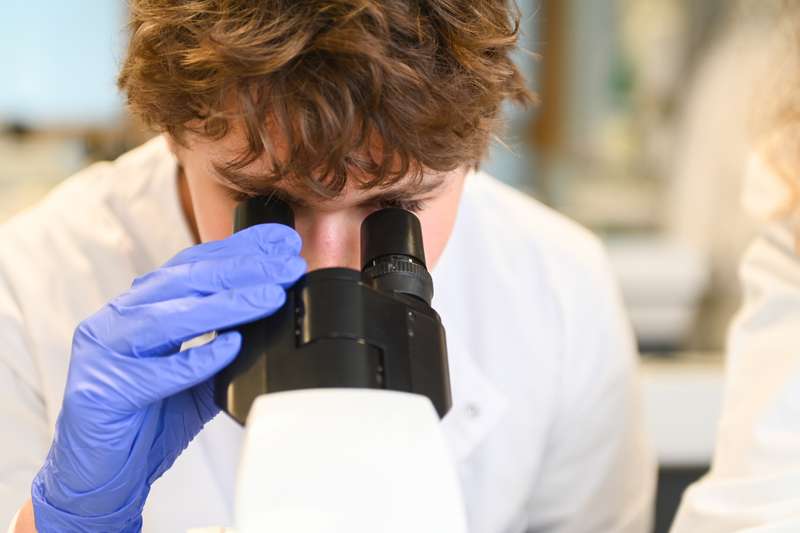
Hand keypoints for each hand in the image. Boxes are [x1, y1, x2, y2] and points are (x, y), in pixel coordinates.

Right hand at [30, 224, 305, 531]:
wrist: (101, 475)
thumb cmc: (147, 418)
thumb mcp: (196, 375)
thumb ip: (224, 346)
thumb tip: (275, 317)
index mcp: (140, 307)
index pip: (192, 265)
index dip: (239, 249)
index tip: (282, 242)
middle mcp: (119, 320)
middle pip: (185, 282)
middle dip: (243, 269)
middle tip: (288, 264)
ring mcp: (105, 352)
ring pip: (169, 317)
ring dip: (226, 304)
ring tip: (270, 296)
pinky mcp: (100, 392)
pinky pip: (155, 373)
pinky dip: (196, 359)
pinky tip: (231, 346)